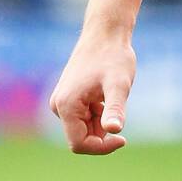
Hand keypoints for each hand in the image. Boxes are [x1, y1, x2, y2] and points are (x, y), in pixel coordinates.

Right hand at [49, 32, 136, 153]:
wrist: (106, 33)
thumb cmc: (114, 56)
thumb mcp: (119, 84)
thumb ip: (115, 108)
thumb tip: (114, 131)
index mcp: (65, 105)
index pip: (79, 144)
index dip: (102, 147)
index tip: (123, 139)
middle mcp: (58, 105)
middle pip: (80, 138)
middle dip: (101, 134)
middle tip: (120, 113)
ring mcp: (62, 101)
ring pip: (83, 128)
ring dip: (101, 122)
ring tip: (113, 98)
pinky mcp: (69, 97)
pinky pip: (83, 118)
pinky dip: (98, 114)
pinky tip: (107, 95)